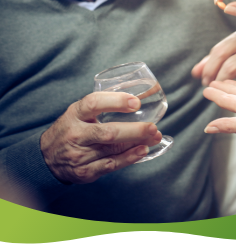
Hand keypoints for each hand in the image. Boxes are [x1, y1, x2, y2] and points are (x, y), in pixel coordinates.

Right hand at [40, 92, 161, 183]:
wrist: (47, 157)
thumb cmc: (71, 128)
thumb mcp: (78, 112)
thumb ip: (101, 105)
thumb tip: (136, 99)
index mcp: (74, 114)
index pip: (93, 103)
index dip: (116, 101)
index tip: (136, 102)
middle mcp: (76, 134)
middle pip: (107, 132)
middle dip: (134, 130)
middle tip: (153, 127)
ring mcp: (79, 155)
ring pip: (112, 149)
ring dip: (137, 144)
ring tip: (154, 137)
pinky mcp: (85, 172)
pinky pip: (111, 165)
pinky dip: (129, 158)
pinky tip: (142, 151)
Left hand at [191, 30, 235, 85]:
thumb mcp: (231, 55)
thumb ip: (211, 62)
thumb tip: (195, 72)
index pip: (219, 52)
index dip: (209, 69)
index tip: (205, 81)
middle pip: (230, 66)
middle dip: (218, 81)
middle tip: (213, 90)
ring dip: (233, 89)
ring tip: (229, 92)